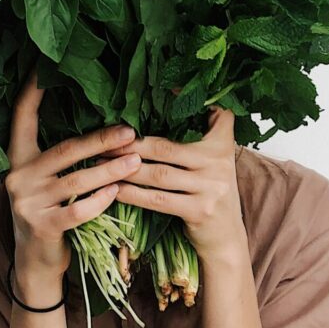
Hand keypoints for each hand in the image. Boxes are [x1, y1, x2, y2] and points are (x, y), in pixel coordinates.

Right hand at [5, 69, 141, 299]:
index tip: (44, 68)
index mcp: (18, 159)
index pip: (21, 118)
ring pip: (77, 181)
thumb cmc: (50, 212)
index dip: (32, 92)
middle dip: (101, 140)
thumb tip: (104, 128)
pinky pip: (78, 210)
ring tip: (136, 162)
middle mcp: (18, 177)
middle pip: (65, 150)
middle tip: (130, 131)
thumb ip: (62, 158)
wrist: (35, 263)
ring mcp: (27, 203)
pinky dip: (100, 200)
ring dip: (110, 171)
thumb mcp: (47, 181)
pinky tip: (118, 192)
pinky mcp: (41, 227)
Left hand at [102, 106, 245, 262]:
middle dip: (132, 144)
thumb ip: (199, 135)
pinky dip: (133, 194)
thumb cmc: (210, 192)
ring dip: (126, 168)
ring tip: (102, 163)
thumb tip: (165, 101)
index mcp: (222, 143)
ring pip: (159, 174)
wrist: (226, 238)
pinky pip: (158, 200)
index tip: (161, 89)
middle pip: (166, 147)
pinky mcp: (199, 210)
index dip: (186, 101)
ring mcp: (211, 187)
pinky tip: (115, 188)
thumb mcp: (215, 160)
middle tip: (105, 140)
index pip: (212, 114)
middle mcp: (219, 162)